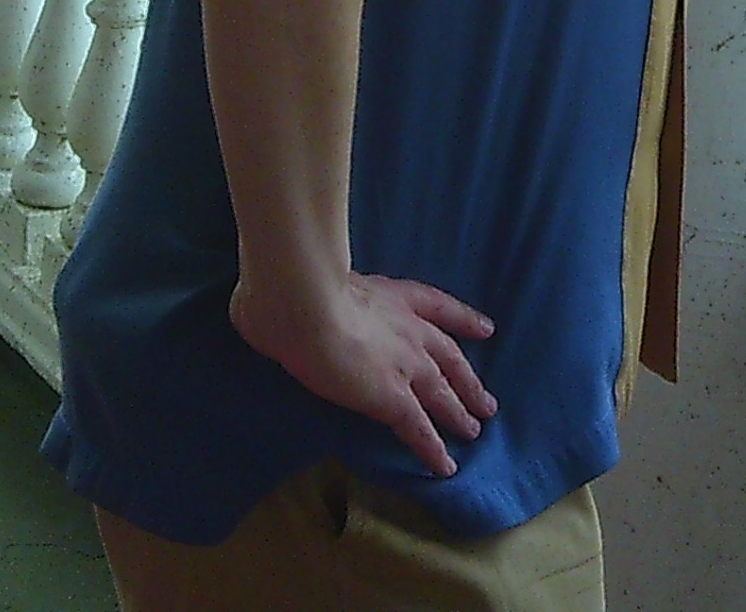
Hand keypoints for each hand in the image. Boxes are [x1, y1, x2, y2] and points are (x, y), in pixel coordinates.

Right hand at [230, 268, 497, 477]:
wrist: (301, 302)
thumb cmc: (293, 285)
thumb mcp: (310, 279)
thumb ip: (302, 290)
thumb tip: (259, 301)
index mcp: (392, 295)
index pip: (438, 306)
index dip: (464, 319)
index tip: (485, 329)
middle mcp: (408, 329)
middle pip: (450, 357)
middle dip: (469, 380)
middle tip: (487, 400)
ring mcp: (404, 364)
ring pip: (442, 394)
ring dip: (460, 413)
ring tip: (475, 431)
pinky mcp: (392, 398)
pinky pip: (420, 429)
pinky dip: (434, 449)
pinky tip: (445, 466)